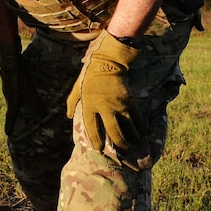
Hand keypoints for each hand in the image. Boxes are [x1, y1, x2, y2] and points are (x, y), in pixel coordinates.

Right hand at [0, 48, 44, 135]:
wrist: (9, 60)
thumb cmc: (20, 77)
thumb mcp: (30, 91)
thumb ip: (35, 104)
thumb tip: (42, 117)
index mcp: (12, 100)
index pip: (11, 115)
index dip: (9, 125)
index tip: (7, 133)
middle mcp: (7, 93)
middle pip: (10, 105)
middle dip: (12, 112)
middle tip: (14, 118)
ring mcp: (6, 84)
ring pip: (11, 95)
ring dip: (14, 100)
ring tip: (19, 101)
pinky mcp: (8, 77)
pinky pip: (11, 86)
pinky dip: (15, 89)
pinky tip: (19, 84)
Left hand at [66, 31, 141, 152]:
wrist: (108, 61)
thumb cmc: (90, 74)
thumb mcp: (78, 87)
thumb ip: (72, 102)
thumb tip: (68, 116)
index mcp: (89, 104)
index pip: (92, 127)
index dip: (95, 140)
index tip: (98, 149)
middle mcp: (104, 107)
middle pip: (112, 131)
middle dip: (119, 143)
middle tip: (122, 149)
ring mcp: (118, 105)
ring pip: (127, 127)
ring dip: (131, 138)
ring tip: (133, 144)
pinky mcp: (129, 100)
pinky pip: (136, 117)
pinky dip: (139, 126)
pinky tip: (141, 132)